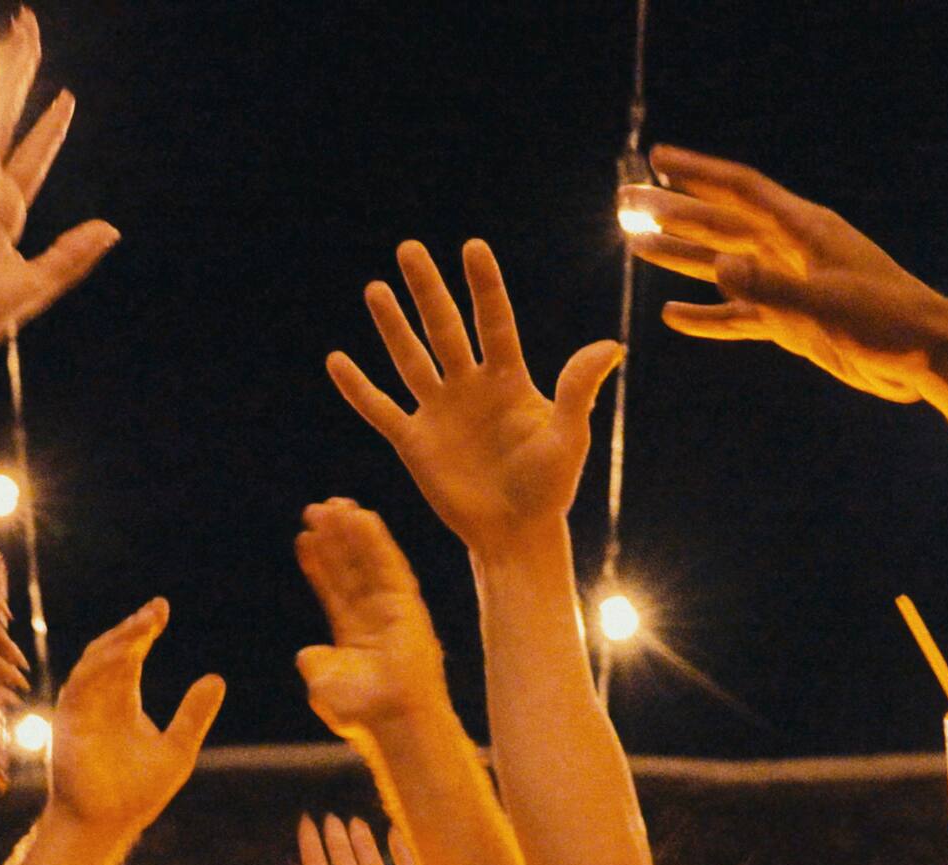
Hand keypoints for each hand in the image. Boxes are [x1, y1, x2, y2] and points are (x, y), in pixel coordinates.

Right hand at [0, 9, 118, 371]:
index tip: (64, 102)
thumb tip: (111, 229)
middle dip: (26, 81)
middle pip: (13, 120)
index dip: (48, 131)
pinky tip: (11, 58)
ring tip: (26, 27)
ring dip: (13, 67)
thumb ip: (73, 254)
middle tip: (32, 38)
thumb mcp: (39, 282)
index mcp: (4, 212)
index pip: (33, 160)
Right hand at [47, 598, 224, 836]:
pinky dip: (101, 666)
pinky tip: (124, 654)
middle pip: (114, 651)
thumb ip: (194, 715)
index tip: (162, 609)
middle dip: (133, 628)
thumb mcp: (177, 748)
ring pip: (96, 661)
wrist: (107, 824)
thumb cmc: (138, 793)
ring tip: (145, 624)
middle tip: (157, 610)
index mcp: (123, 701)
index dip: (144, 631)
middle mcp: (100, 698)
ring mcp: (83, 707)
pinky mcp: (69, 720)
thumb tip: (216, 678)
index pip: (132, 656)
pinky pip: (82, 683)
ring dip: (119, 640)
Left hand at [294, 498, 448, 736]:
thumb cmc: (361, 713)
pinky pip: (390, 567)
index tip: (302, 537)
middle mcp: (375, 619)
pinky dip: (376, 542)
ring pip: (369, 563)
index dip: (318, 563)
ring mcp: (394, 611)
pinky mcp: (409, 607)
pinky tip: (361, 518)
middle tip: (315, 509)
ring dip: (353, 533)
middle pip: (350, 570)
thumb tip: (306, 653)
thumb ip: (315, 665)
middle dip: (333, 540)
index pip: (333, 590)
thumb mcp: (323, 685)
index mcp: (354, 636)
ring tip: (335, 504)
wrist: (392, 722)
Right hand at [327, 239, 619, 558]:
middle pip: (444, 328)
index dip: (483, 286)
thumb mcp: (569, 438)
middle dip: (427, 290)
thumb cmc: (549, 488)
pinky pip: (381, 409)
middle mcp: (470, 387)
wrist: (516, 533)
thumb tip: (610, 346)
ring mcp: (439, 412)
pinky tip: (337, 361)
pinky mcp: (415, 442)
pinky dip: (359, 388)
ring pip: (410, 359)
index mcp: (509, 380)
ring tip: (376, 289)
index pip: (494, 321)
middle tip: (409, 249)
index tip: (472, 247)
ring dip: (392, 326)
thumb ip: (578, 390)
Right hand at [622, 145, 947, 402]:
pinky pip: (740, 315)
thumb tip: (718, 269)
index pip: (740, 190)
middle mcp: (791, 251)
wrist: (926, 359)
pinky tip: (674, 316)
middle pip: (721, 223)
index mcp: (803, 230)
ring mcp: (790, 286)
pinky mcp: (793, 323)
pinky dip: (708, 316)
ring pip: (724, 266)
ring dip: (683, 257)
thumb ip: (770, 289)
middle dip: (674, 211)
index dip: (697, 172)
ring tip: (638, 246)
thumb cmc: (886, 321)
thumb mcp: (825, 304)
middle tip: (626, 200)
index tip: (658, 159)